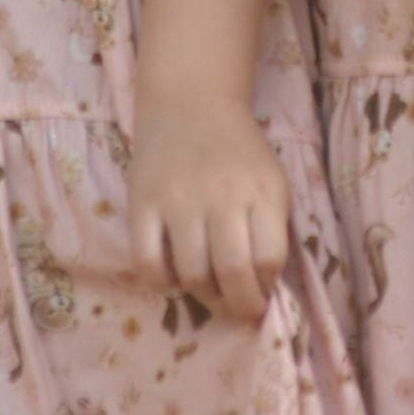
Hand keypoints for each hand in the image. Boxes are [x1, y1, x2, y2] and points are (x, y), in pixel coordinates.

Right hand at [127, 99, 289, 322]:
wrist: (191, 103)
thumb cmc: (237, 151)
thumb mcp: (270, 180)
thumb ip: (271, 226)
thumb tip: (262, 286)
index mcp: (262, 190)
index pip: (269, 258)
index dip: (266, 287)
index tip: (262, 295)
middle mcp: (222, 196)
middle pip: (233, 272)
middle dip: (239, 306)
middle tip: (238, 310)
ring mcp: (179, 200)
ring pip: (192, 274)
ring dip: (204, 296)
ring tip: (210, 292)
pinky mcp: (142, 203)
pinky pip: (148, 263)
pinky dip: (163, 282)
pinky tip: (174, 276)